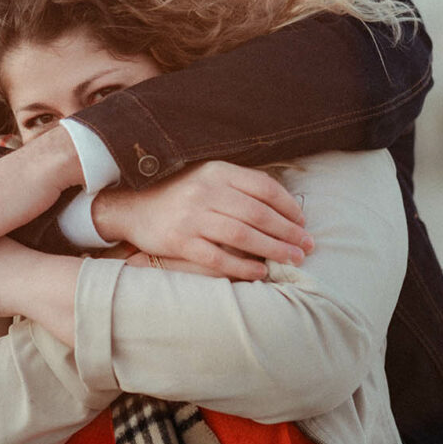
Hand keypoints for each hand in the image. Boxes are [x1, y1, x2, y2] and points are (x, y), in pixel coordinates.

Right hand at [92, 161, 312, 280]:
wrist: (134, 209)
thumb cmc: (180, 195)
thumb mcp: (207, 178)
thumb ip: (239, 186)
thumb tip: (284, 206)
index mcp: (216, 171)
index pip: (263, 187)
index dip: (289, 206)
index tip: (303, 222)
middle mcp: (205, 191)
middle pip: (258, 213)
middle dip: (289, 232)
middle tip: (308, 246)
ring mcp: (191, 217)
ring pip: (243, 235)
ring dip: (273, 250)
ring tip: (293, 259)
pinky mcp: (180, 242)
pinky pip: (218, 258)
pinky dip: (243, 267)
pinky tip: (260, 273)